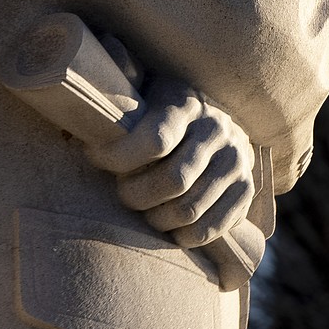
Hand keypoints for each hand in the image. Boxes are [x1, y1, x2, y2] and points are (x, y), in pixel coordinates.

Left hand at [84, 76, 256, 249]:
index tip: (94, 158)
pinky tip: (168, 226)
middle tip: (123, 193)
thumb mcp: (142, 91)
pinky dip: (182, 236)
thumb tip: (83, 91)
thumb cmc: (161, 111)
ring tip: (144, 209)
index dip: (118, 157)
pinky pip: (210, 228)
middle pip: (173, 181)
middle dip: (136, 194)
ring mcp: (236, 161)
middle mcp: (217, 130)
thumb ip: (117, 91)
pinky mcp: (245, 191)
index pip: (155, 139)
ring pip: (189, 209)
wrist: (217, 121)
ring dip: (156, 218)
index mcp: (186, 104)